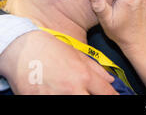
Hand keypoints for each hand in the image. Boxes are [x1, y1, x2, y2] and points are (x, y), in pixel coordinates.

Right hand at [0, 30, 116, 94]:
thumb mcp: (77, 54)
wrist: (23, 49)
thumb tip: (111, 80)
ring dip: (80, 98)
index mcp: (84, 75)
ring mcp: (56, 97)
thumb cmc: (52, 48)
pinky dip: (61, 100)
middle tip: (95, 94)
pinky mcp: (40, 101)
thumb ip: (96, 69)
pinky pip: (56, 103)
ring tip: (77, 92)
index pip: (107, 92)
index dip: (114, 95)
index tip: (116, 96)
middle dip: (97, 98)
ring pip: (76, 103)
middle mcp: (73, 89)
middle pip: (95, 101)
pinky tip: (61, 94)